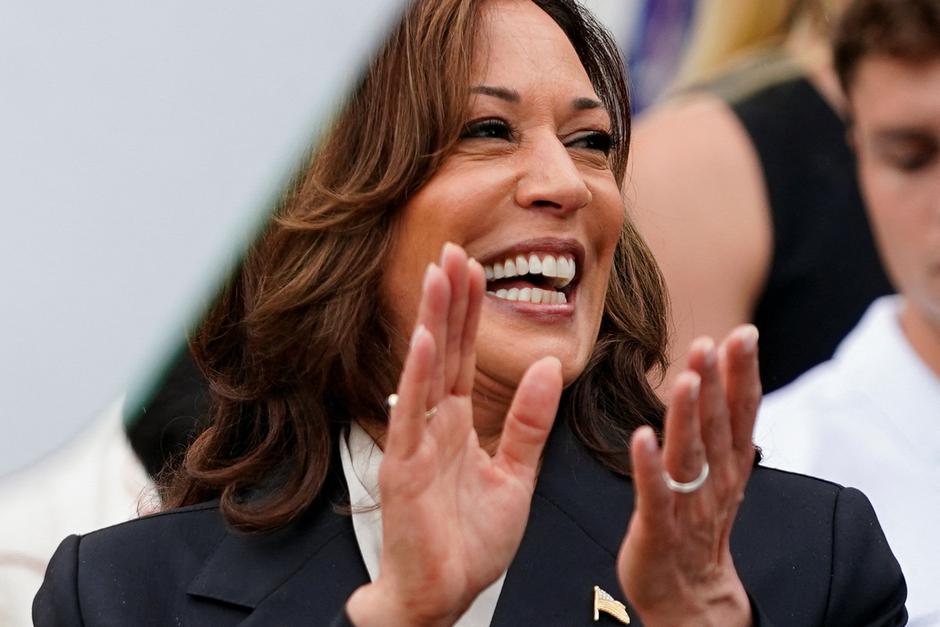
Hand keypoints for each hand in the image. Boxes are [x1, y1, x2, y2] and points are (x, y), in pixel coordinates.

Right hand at [347, 243, 562, 626]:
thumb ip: (529, 423)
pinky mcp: (403, 468)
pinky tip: (425, 337)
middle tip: (452, 249)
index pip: (464, 355)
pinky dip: (418, 375)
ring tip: (439, 273)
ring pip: (426, 369)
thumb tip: (549, 368)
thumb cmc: (471, 542)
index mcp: (458, 425)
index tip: (473, 267)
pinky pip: (411, 414)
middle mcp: (433, 425)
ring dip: (433, 320)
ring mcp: (416, 442)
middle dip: (449, 299)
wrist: (444, 594)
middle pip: (444, 349)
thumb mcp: (516, 476)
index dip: (469, 312)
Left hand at [617, 326, 760, 626]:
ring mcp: (688, 503)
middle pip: (716, 424)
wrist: (690, 593)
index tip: (743, 334)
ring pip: (690, 453)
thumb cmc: (696, 522)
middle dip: (714, 381)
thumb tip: (723, 372)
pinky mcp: (658, 527)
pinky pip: (655, 494)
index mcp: (729, 462)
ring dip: (687, 415)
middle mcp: (715, 479)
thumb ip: (720, 424)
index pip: (741, 411)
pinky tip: (642, 437)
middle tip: (710, 342)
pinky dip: (649, 467)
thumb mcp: (718, 470)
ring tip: (686, 379)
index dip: (742, 373)